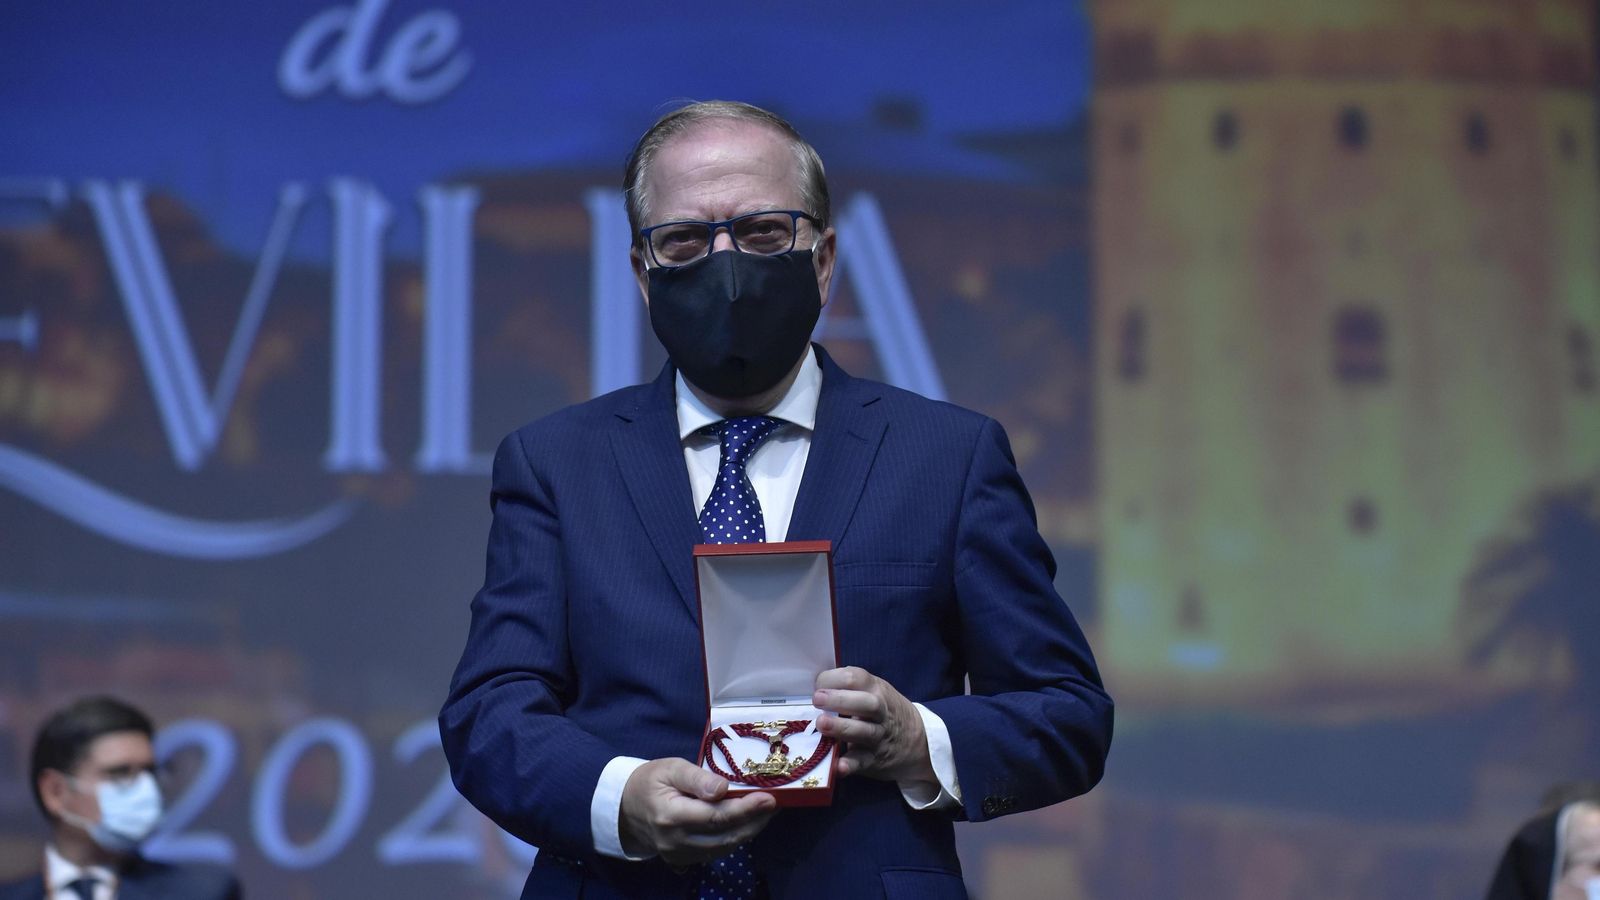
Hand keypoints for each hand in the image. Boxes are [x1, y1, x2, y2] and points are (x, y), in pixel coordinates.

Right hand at [617, 757, 776, 864]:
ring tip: (765, 813)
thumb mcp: (670, 768)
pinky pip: (714, 853)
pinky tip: (746, 824)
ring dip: (748, 831)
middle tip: (775, 804)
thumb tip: (723, 789)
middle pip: (725, 836)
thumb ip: (697, 778)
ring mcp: (678, 855)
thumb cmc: (649, 781)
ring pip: (723, 848)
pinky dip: (733, 839)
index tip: (770, 798)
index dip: (746, 808)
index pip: (717, 816)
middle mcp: (675, 841)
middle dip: (755, 821)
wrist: (624, 808)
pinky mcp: (682, 861)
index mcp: (671, 815)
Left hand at [813, 666, 935, 785]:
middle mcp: (880, 712)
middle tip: (817, 699)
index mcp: (875, 689)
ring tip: (822, 724)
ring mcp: (878, 736)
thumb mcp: (874, 691)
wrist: (917, 741)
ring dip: (842, 728)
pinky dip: (850, 764)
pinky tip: (838, 765)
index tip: (817, 686)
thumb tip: (814, 687)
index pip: (856, 678)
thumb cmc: (883, 711)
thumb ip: (849, 687)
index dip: (833, 679)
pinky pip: (862, 762)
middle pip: (866, 703)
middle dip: (840, 699)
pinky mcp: (874, 760)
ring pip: (864, 732)